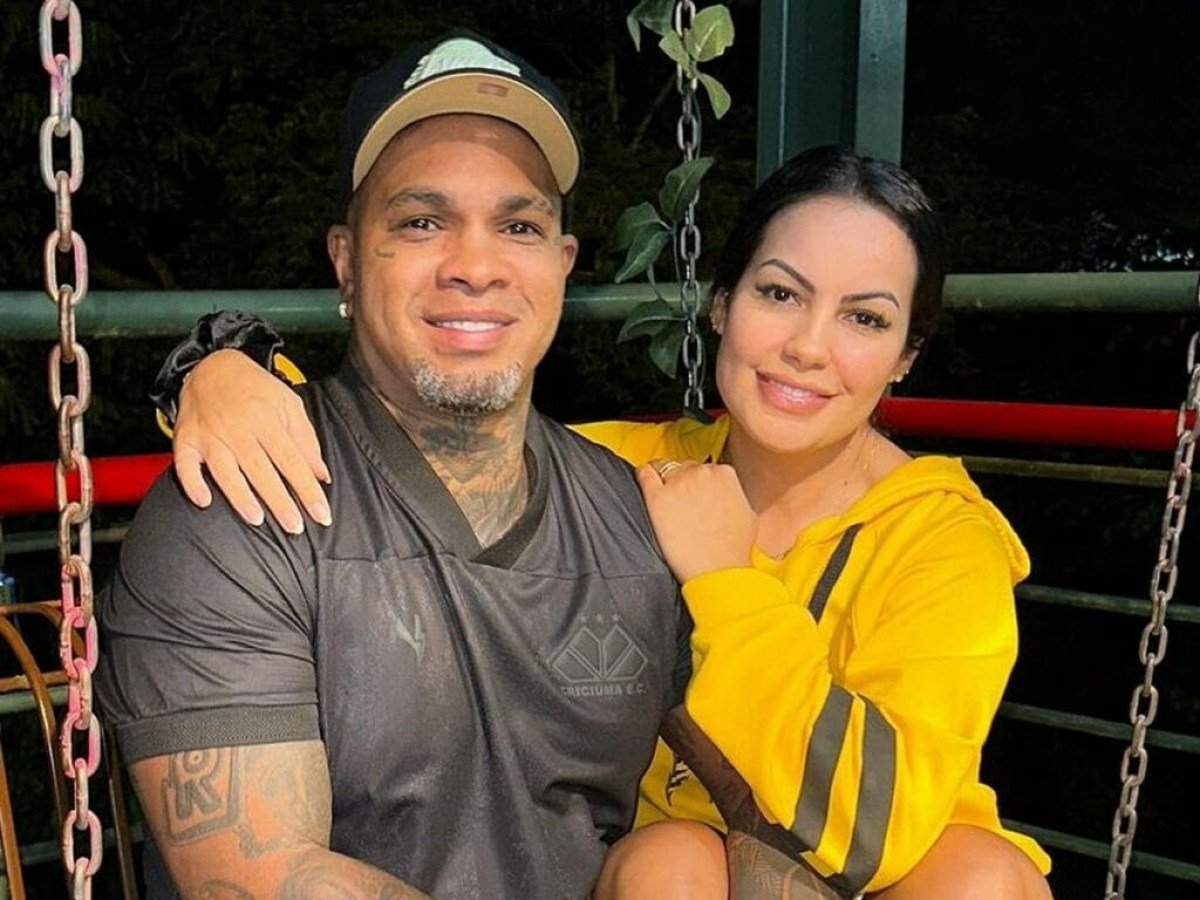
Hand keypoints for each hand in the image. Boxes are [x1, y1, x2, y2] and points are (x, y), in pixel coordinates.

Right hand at [173, 349, 331, 533]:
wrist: (213, 366)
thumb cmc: (256, 389)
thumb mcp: (289, 404)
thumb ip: (306, 440)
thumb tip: (321, 475)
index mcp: (267, 420)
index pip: (292, 461)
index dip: (308, 489)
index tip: (321, 513)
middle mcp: (238, 428)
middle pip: (261, 470)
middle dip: (279, 501)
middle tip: (294, 527)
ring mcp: (210, 434)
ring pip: (225, 470)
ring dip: (240, 496)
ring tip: (257, 519)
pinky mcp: (185, 439)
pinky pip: (185, 464)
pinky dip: (192, 483)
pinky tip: (203, 501)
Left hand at [635, 460, 756, 582]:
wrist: (719, 572)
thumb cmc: (733, 551)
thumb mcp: (748, 514)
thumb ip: (734, 495)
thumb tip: (725, 494)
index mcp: (725, 475)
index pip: (706, 468)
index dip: (699, 483)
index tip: (695, 493)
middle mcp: (702, 473)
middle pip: (685, 468)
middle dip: (683, 482)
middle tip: (681, 503)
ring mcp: (678, 484)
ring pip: (665, 468)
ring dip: (665, 480)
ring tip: (665, 498)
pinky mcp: (657, 498)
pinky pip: (644, 473)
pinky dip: (643, 474)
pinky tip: (643, 481)